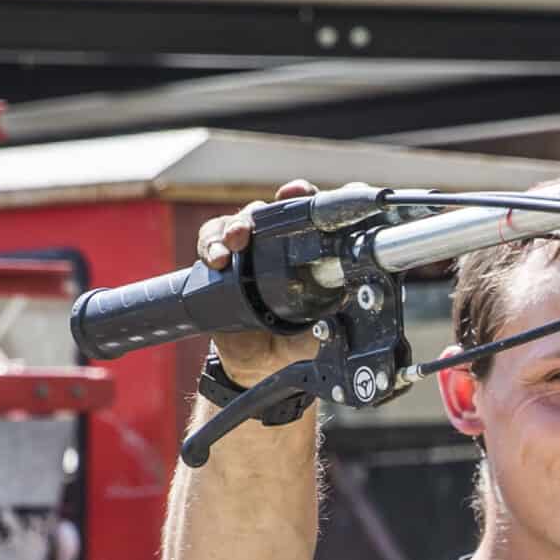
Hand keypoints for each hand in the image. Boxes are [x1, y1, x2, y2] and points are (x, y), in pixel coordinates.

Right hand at [196, 180, 320, 382]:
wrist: (257, 367)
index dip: (305, 198)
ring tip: (235, 242)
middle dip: (263, 211)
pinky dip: (211, 243)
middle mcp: (275, 244)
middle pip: (269, 211)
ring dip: (234, 226)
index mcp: (303, 253)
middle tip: (257, 224)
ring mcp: (247, 251)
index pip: (306, 214)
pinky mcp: (220, 261)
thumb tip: (349, 297)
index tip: (301, 192)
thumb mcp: (319, 330)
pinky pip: (210, 240)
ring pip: (238, 221)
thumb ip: (332, 314)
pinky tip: (215, 258)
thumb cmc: (292, 342)